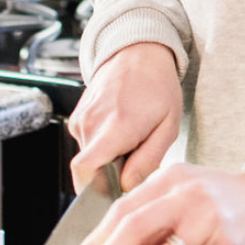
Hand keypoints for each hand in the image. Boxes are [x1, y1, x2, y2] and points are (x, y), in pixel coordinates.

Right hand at [68, 41, 181, 192]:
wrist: (138, 52)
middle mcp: (91, 123)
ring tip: (131, 138)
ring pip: (88, 158)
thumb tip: (127, 187)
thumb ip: (148, 161)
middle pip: (90, 170)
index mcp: (115, 126)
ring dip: (107, 158)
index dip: (93, 190)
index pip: (84, 170)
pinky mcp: (77, 118)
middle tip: (135, 158)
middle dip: (110, 175)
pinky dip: (102, 145)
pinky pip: (86, 145)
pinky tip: (120, 129)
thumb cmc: (157, 85)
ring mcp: (81, 119)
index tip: (112, 192)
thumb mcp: (168, 126)